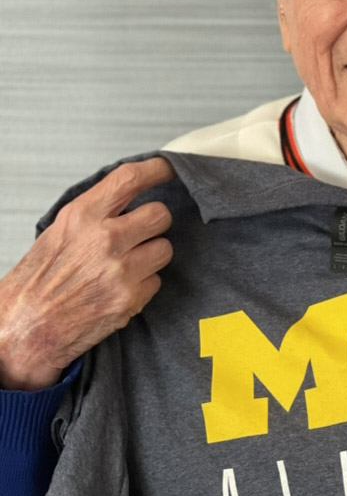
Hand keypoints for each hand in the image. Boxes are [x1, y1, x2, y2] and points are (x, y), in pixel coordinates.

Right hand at [0, 158, 175, 389]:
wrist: (27, 326)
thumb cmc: (40, 279)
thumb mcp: (61, 232)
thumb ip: (96, 212)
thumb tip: (132, 196)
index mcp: (82, 216)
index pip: (130, 179)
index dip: (157, 169)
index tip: (170, 168)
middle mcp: (104, 239)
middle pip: (160, 214)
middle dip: (154, 223)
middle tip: (140, 233)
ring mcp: (120, 270)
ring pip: (164, 249)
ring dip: (151, 256)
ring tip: (124, 266)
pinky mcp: (130, 298)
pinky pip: (156, 281)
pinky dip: (143, 285)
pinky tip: (119, 289)